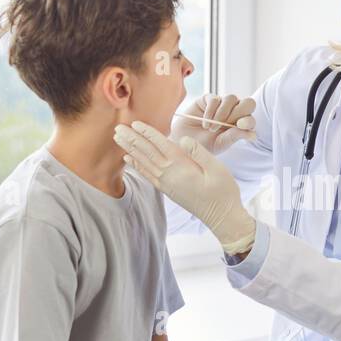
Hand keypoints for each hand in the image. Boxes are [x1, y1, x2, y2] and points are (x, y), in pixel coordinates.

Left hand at [114, 121, 255, 255]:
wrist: (221, 217)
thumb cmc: (223, 192)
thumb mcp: (218, 169)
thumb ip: (199, 153)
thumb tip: (183, 139)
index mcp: (182, 166)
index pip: (161, 145)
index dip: (147, 133)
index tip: (134, 123)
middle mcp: (170, 175)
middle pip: (147, 152)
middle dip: (132, 139)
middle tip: (117, 127)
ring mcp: (166, 183)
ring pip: (144, 162)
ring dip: (130, 149)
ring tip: (118, 139)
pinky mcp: (167, 190)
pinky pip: (147, 175)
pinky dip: (136, 165)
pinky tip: (128, 159)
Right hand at [172, 94, 256, 153]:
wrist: (183, 141)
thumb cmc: (204, 145)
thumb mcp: (221, 143)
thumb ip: (235, 136)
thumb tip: (253, 135)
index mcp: (241, 125)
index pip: (251, 118)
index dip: (249, 120)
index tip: (240, 125)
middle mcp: (234, 112)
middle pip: (248, 103)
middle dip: (238, 112)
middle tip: (225, 124)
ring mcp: (222, 104)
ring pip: (231, 99)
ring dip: (223, 113)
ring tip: (212, 128)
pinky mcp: (209, 99)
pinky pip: (215, 99)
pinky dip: (211, 111)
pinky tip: (205, 124)